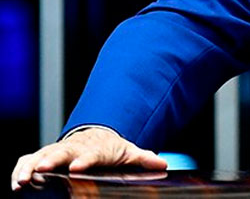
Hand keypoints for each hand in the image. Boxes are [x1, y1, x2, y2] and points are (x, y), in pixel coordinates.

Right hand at [11, 127, 166, 191]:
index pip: (91, 155)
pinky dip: (21, 168)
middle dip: (51, 160)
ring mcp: (57, 152)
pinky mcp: (44, 156)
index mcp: (96, 149)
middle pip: (62, 153)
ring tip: (23, 180)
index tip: (76, 168)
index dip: (84, 161)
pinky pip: (28, 160)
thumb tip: (162, 164)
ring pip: (41, 156)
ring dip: (31, 167)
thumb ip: (143, 159)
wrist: (96, 137)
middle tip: (42, 170)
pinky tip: (17, 181)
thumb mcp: (129, 153)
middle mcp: (74, 148)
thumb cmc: (111, 149)